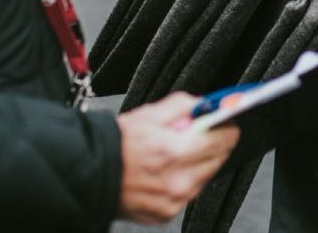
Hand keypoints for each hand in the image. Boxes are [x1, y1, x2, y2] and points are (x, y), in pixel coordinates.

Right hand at [116, 92, 238, 223]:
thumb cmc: (115, 145)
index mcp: (174, 152)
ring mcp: (173, 201)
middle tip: (202, 135)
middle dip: (214, 145)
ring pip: (205, 177)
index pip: (223, 140)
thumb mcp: (149, 114)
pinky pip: (189, 194)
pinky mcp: (166, 213)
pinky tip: (167, 171)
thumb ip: (183, 106)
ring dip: (199, 163)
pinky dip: (184, 181)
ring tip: (177, 153)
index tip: (227, 122)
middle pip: (218, 160)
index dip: (227, 128)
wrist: (89, 174)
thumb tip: (205, 104)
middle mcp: (177, 181)